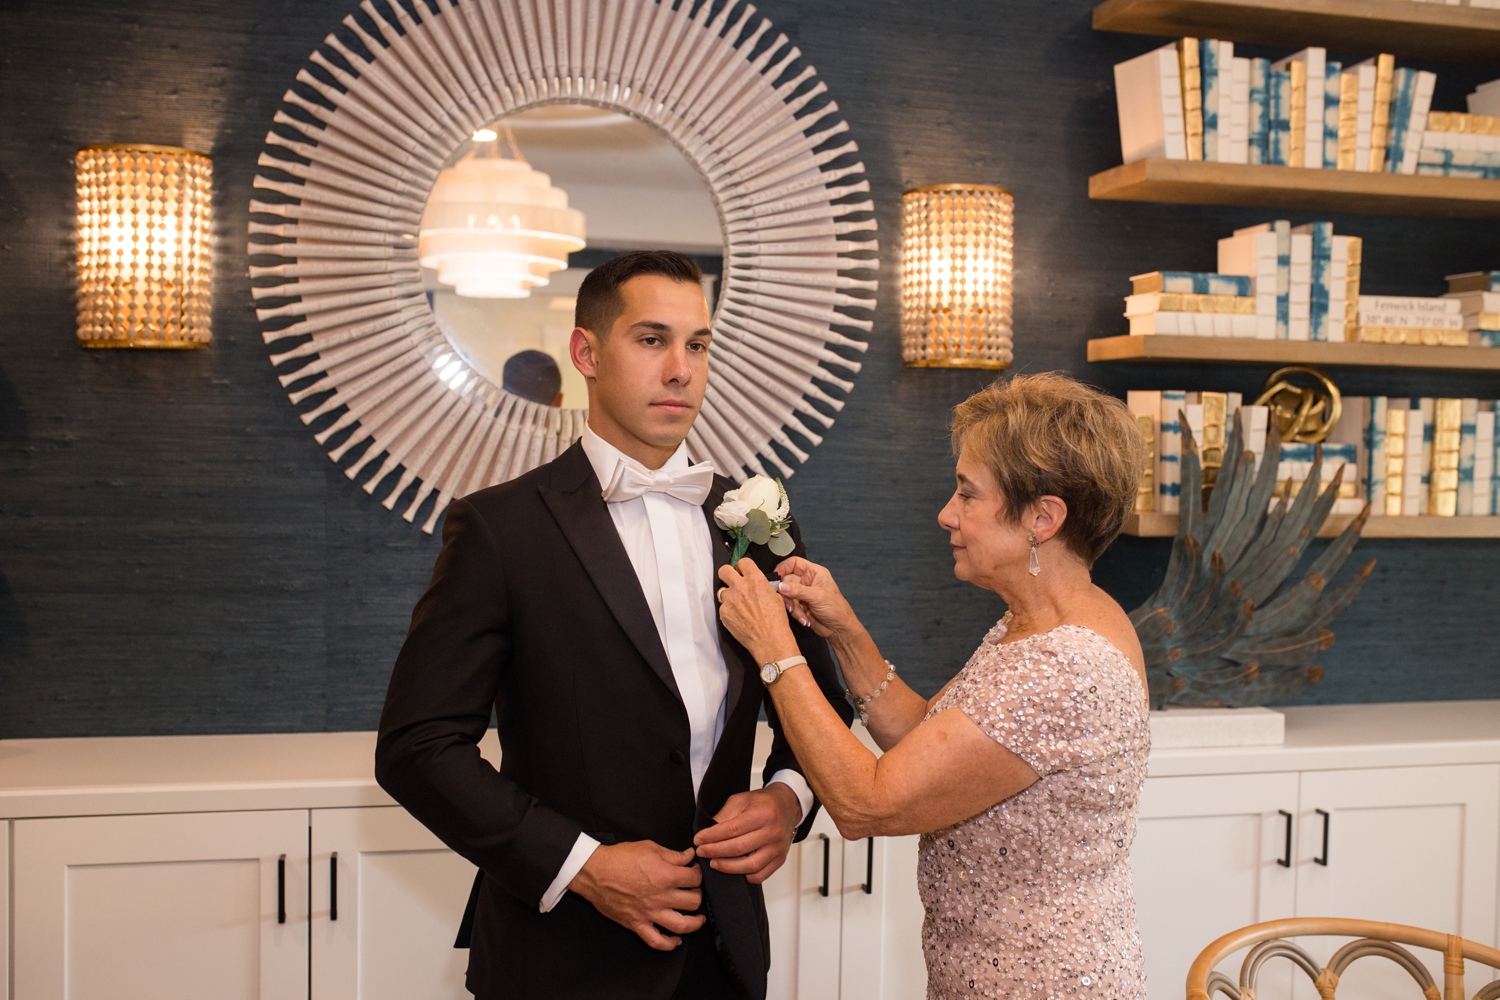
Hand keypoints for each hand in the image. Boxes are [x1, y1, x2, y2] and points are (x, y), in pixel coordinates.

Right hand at [568, 841, 704, 950]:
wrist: (595, 871)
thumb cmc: (620, 858)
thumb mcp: (650, 848)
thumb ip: (673, 855)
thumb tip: (688, 856)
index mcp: (666, 876)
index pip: (694, 878)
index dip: (698, 873)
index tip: (694, 871)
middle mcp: (661, 897)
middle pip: (693, 902)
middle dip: (698, 895)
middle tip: (694, 891)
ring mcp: (649, 913)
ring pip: (681, 925)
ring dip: (694, 923)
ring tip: (698, 919)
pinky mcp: (637, 924)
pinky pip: (656, 941)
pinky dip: (669, 944)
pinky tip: (676, 940)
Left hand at [693, 785, 799, 883]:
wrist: (787, 806)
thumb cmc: (763, 803)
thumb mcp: (741, 800)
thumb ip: (724, 815)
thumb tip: (707, 833)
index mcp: (763, 814)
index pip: (733, 829)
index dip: (712, 836)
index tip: (698, 839)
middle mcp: (773, 832)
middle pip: (740, 848)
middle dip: (715, 851)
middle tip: (701, 851)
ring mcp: (778, 848)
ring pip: (750, 865)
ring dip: (728, 867)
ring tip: (713, 863)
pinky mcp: (780, 860)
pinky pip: (760, 875)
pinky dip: (744, 876)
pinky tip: (732, 870)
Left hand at [717, 558, 800, 664]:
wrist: (769, 640)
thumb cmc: (776, 621)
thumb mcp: (775, 596)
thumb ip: (761, 586)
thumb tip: (755, 584)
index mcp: (755, 579)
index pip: (743, 562)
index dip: (743, 567)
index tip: (743, 572)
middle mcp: (740, 587)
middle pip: (724, 570)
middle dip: (728, 574)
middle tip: (733, 581)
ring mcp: (729, 600)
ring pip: (723, 591)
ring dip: (729, 596)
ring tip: (739, 606)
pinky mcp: (723, 613)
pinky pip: (723, 607)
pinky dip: (729, 611)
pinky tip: (739, 617)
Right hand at [773, 556, 858, 640]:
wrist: (839, 628)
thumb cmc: (836, 608)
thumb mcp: (817, 596)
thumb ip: (798, 590)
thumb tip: (781, 586)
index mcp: (814, 573)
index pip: (794, 563)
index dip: (783, 568)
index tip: (776, 577)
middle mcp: (807, 581)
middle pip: (787, 581)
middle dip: (788, 594)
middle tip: (790, 603)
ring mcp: (803, 594)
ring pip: (787, 596)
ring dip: (792, 607)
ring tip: (802, 614)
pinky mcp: (800, 606)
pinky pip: (790, 607)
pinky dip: (796, 614)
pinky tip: (805, 619)